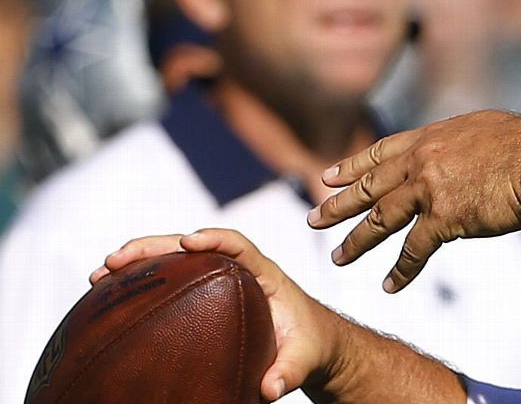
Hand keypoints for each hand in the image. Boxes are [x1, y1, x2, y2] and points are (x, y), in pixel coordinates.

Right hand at [92, 229, 342, 401]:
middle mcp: (237, 270)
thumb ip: (290, 371)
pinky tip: (109, 296)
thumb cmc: (310, 344)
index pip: (239, 245)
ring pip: (173, 261)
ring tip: (100, 274)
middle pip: (191, 247)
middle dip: (153, 246)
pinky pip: (170, 282)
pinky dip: (141, 285)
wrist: (312, 343)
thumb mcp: (305, 359)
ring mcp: (217, 280)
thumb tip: (269, 389)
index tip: (189, 243)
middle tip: (116, 259)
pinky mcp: (203, 295)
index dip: (214, 239)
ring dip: (138, 263)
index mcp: (265, 274)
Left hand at [308, 110, 520, 292]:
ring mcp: (428, 189)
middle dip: (338, 205)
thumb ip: (458, 143)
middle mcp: (421, 161)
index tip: (328, 176)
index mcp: (429, 138)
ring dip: (357, 242)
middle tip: (313, 219)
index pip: (380, 153)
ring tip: (337, 259)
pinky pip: (414, 249)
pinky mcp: (444, 218)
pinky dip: (401, 270)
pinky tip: (390, 287)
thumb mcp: (481, 129)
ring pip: (380, 219)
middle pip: (369, 187)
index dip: (351, 167)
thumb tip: (457, 153)